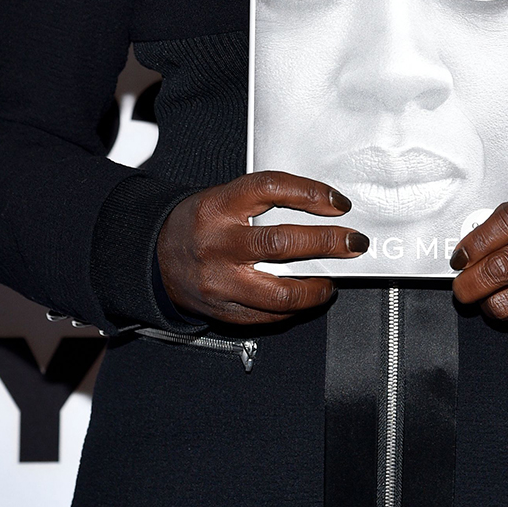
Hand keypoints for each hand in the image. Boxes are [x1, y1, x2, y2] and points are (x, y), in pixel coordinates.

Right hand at [156, 171, 368, 326]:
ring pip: (280, 292)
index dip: (311, 193)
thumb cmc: (197, 223)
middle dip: (327, 243)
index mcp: (219, 206)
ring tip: (332, 280)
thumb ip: (263, 201)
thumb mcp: (223, 197)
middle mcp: (219, 243)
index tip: (338, 202)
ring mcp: (220, 281)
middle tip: (353, 242)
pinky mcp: (223, 311)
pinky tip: (306, 298)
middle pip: (282, 243)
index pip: (271, 189)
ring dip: (316, 288)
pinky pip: (268, 317)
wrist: (155, 257)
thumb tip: (319, 205)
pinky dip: (293, 309)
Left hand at [450, 191, 507, 327]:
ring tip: (487, 295)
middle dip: (469, 283)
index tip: (460, 256)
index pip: (505, 224)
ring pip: (507, 303)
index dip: (474, 243)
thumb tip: (468, 250)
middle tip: (462, 286)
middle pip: (501, 268)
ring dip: (487, 303)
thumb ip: (503, 222)